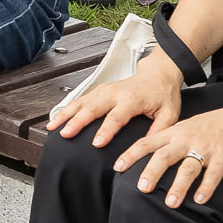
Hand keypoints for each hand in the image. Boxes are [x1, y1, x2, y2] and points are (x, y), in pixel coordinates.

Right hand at [51, 58, 184, 147]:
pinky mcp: (99, 90)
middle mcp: (115, 92)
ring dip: (66, 114)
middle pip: (92, 107)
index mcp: (132, 99)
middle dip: (77, 121)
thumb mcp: (169, 114)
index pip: (116, 116)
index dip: (106, 130)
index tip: (96, 143)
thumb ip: (158, 130)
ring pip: (81, 102)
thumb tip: (147, 148)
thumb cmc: (164, 94)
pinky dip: (67, 108)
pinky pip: (79, 99)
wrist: (158, 74)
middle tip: (65, 134)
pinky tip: (57, 118)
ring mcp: (105, 89)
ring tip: (53, 127)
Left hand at [113, 100, 222, 207]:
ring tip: (170, 203)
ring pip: (188, 168)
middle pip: (164, 156)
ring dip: (178, 186)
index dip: (131, 155)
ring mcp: (205, 148)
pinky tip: (199, 199)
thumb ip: (167, 140)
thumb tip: (147, 156)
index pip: (147, 143)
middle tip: (141, 188)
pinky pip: (214, 174)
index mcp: (173, 132)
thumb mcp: (183, 127)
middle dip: (152, 172)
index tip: (117, 168)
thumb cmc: (209, 126)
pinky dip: (206, 187)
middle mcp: (186, 139)